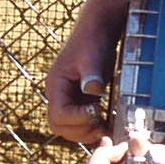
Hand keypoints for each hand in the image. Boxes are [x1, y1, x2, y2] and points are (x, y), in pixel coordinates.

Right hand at [44, 30, 114, 145]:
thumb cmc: (93, 40)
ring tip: (105, 129)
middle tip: (101, 126)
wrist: (98, 30)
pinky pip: (81, 123)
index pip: (58, 114)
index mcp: (56, 85)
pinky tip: (108, 125)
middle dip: (80, 131)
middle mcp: (58, 95)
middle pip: (59, 126)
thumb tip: (92, 91)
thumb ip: (92, 74)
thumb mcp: (93, 56)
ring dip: (86, 133)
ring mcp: (68, 99)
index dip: (77, 118)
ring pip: (69, 128)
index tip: (96, 109)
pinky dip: (92, 128)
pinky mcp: (80, 100)